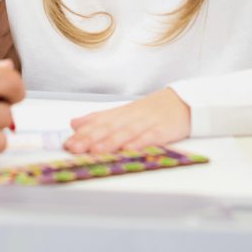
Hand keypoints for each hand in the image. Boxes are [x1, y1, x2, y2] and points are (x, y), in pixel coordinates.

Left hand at [63, 88, 190, 153]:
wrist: (183, 101)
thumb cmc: (151, 110)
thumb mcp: (123, 112)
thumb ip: (99, 118)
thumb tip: (74, 123)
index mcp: (120, 113)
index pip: (98, 122)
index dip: (83, 134)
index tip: (67, 144)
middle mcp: (131, 117)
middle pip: (109, 127)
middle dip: (91, 138)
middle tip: (75, 148)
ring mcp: (147, 123)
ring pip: (126, 132)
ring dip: (111, 142)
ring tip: (96, 150)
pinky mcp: (164, 130)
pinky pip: (151, 137)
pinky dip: (140, 142)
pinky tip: (129, 149)